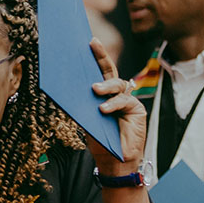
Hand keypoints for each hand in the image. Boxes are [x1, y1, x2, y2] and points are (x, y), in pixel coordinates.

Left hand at [87, 37, 146, 176]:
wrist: (115, 161)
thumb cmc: (100, 140)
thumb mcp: (86, 119)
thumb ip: (82, 102)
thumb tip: (66, 85)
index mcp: (102, 94)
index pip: (98, 72)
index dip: (95, 57)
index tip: (87, 41)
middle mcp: (115, 94)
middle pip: (110, 70)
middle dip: (101, 56)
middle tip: (93, 44)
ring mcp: (127, 100)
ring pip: (118, 84)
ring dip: (106, 86)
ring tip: (95, 90)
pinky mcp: (137, 109)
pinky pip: (125, 101)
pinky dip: (114, 104)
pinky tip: (104, 109)